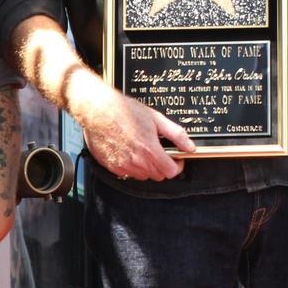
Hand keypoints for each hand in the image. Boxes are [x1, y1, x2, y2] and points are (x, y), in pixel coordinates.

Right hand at [73, 78, 195, 180]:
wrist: (98, 111)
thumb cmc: (124, 111)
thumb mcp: (156, 118)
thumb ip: (176, 134)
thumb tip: (190, 146)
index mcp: (150, 151)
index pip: (170, 172)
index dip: (177, 165)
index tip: (176, 158)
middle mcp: (137, 162)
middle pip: (158, 176)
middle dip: (163, 166)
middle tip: (160, 151)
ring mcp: (123, 166)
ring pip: (143, 176)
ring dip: (147, 167)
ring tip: (143, 149)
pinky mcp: (112, 167)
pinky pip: (128, 173)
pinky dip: (132, 166)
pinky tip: (130, 151)